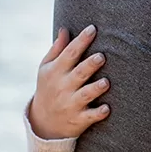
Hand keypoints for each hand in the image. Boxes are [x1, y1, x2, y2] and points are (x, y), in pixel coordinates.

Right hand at [27, 26, 110, 140]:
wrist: (44, 122)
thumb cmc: (49, 88)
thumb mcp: (46, 69)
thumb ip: (57, 49)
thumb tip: (64, 29)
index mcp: (56, 71)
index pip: (69, 53)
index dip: (81, 41)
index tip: (92, 29)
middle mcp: (63, 87)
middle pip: (79, 74)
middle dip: (90, 65)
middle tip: (102, 56)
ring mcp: (71, 104)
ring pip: (85, 95)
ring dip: (95, 89)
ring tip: (106, 82)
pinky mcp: (78, 119)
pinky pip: (89, 116)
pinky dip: (97, 113)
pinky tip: (107, 109)